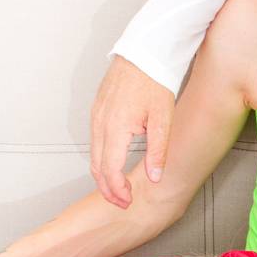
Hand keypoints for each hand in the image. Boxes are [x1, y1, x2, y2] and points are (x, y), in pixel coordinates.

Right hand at [89, 55, 174, 208]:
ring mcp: (95, 116)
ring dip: (103, 176)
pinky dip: (100, 160)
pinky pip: (94, 142)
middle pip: (96, 167)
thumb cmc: (155, 81)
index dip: (117, 190)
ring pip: (93, 155)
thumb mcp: (163, 119)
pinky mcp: (96, 111)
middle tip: (123, 203)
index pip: (110, 170)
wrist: (143, 53)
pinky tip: (113, 166)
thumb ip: (158, 151)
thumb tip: (154, 177)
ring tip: (120, 189)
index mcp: (116, 127)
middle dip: (108, 189)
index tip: (128, 201)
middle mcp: (100, 123)